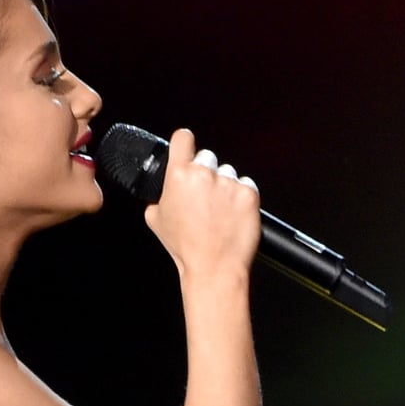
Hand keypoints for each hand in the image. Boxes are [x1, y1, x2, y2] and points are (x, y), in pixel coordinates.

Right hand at [143, 128, 262, 281]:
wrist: (214, 267)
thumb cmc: (185, 247)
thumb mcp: (155, 220)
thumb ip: (158, 197)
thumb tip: (162, 191)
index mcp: (179, 175)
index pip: (183, 138)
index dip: (184, 143)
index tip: (187, 147)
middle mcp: (204, 174)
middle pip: (207, 157)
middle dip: (205, 173)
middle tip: (204, 197)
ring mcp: (229, 183)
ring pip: (228, 173)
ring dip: (224, 186)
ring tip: (219, 211)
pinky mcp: (249, 193)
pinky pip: (246, 185)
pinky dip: (241, 197)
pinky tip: (232, 214)